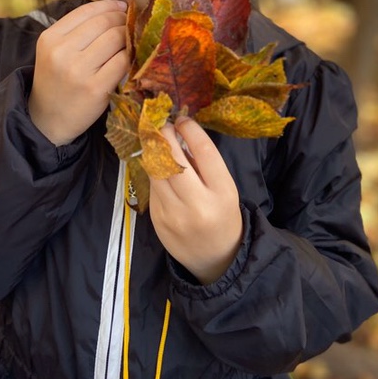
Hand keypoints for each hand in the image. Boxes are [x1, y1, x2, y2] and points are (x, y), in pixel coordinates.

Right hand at [29, 0, 128, 145]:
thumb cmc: (57, 81)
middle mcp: (62, 52)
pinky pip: (122, 62)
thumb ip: (77, 30)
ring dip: (128, 37)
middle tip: (130, 25)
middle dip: (122, 20)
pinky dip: (130, 57)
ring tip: (130, 41)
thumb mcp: (54, 51)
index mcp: (50, 38)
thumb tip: (117, 9)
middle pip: (104, 23)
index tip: (122, 7)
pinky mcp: (96, 88)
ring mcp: (79, 70)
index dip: (109, 6)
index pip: (86, 11)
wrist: (48, 121)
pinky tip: (130, 58)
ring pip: (116, 39)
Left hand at [148, 118, 242, 283]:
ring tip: (156, 139)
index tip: (182, 119)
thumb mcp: (225, 189)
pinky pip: (152, 188)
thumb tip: (180, 133)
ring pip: (156, 171)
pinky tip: (157, 165)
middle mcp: (198, 204)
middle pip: (174, 159)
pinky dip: (153, 172)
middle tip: (163, 124)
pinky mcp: (157, 220)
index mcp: (222, 193)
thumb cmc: (223, 215)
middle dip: (165, 135)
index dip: (190, 130)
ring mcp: (174, 214)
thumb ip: (205, 164)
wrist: (216, 259)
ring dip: (153, 151)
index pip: (204, 151)